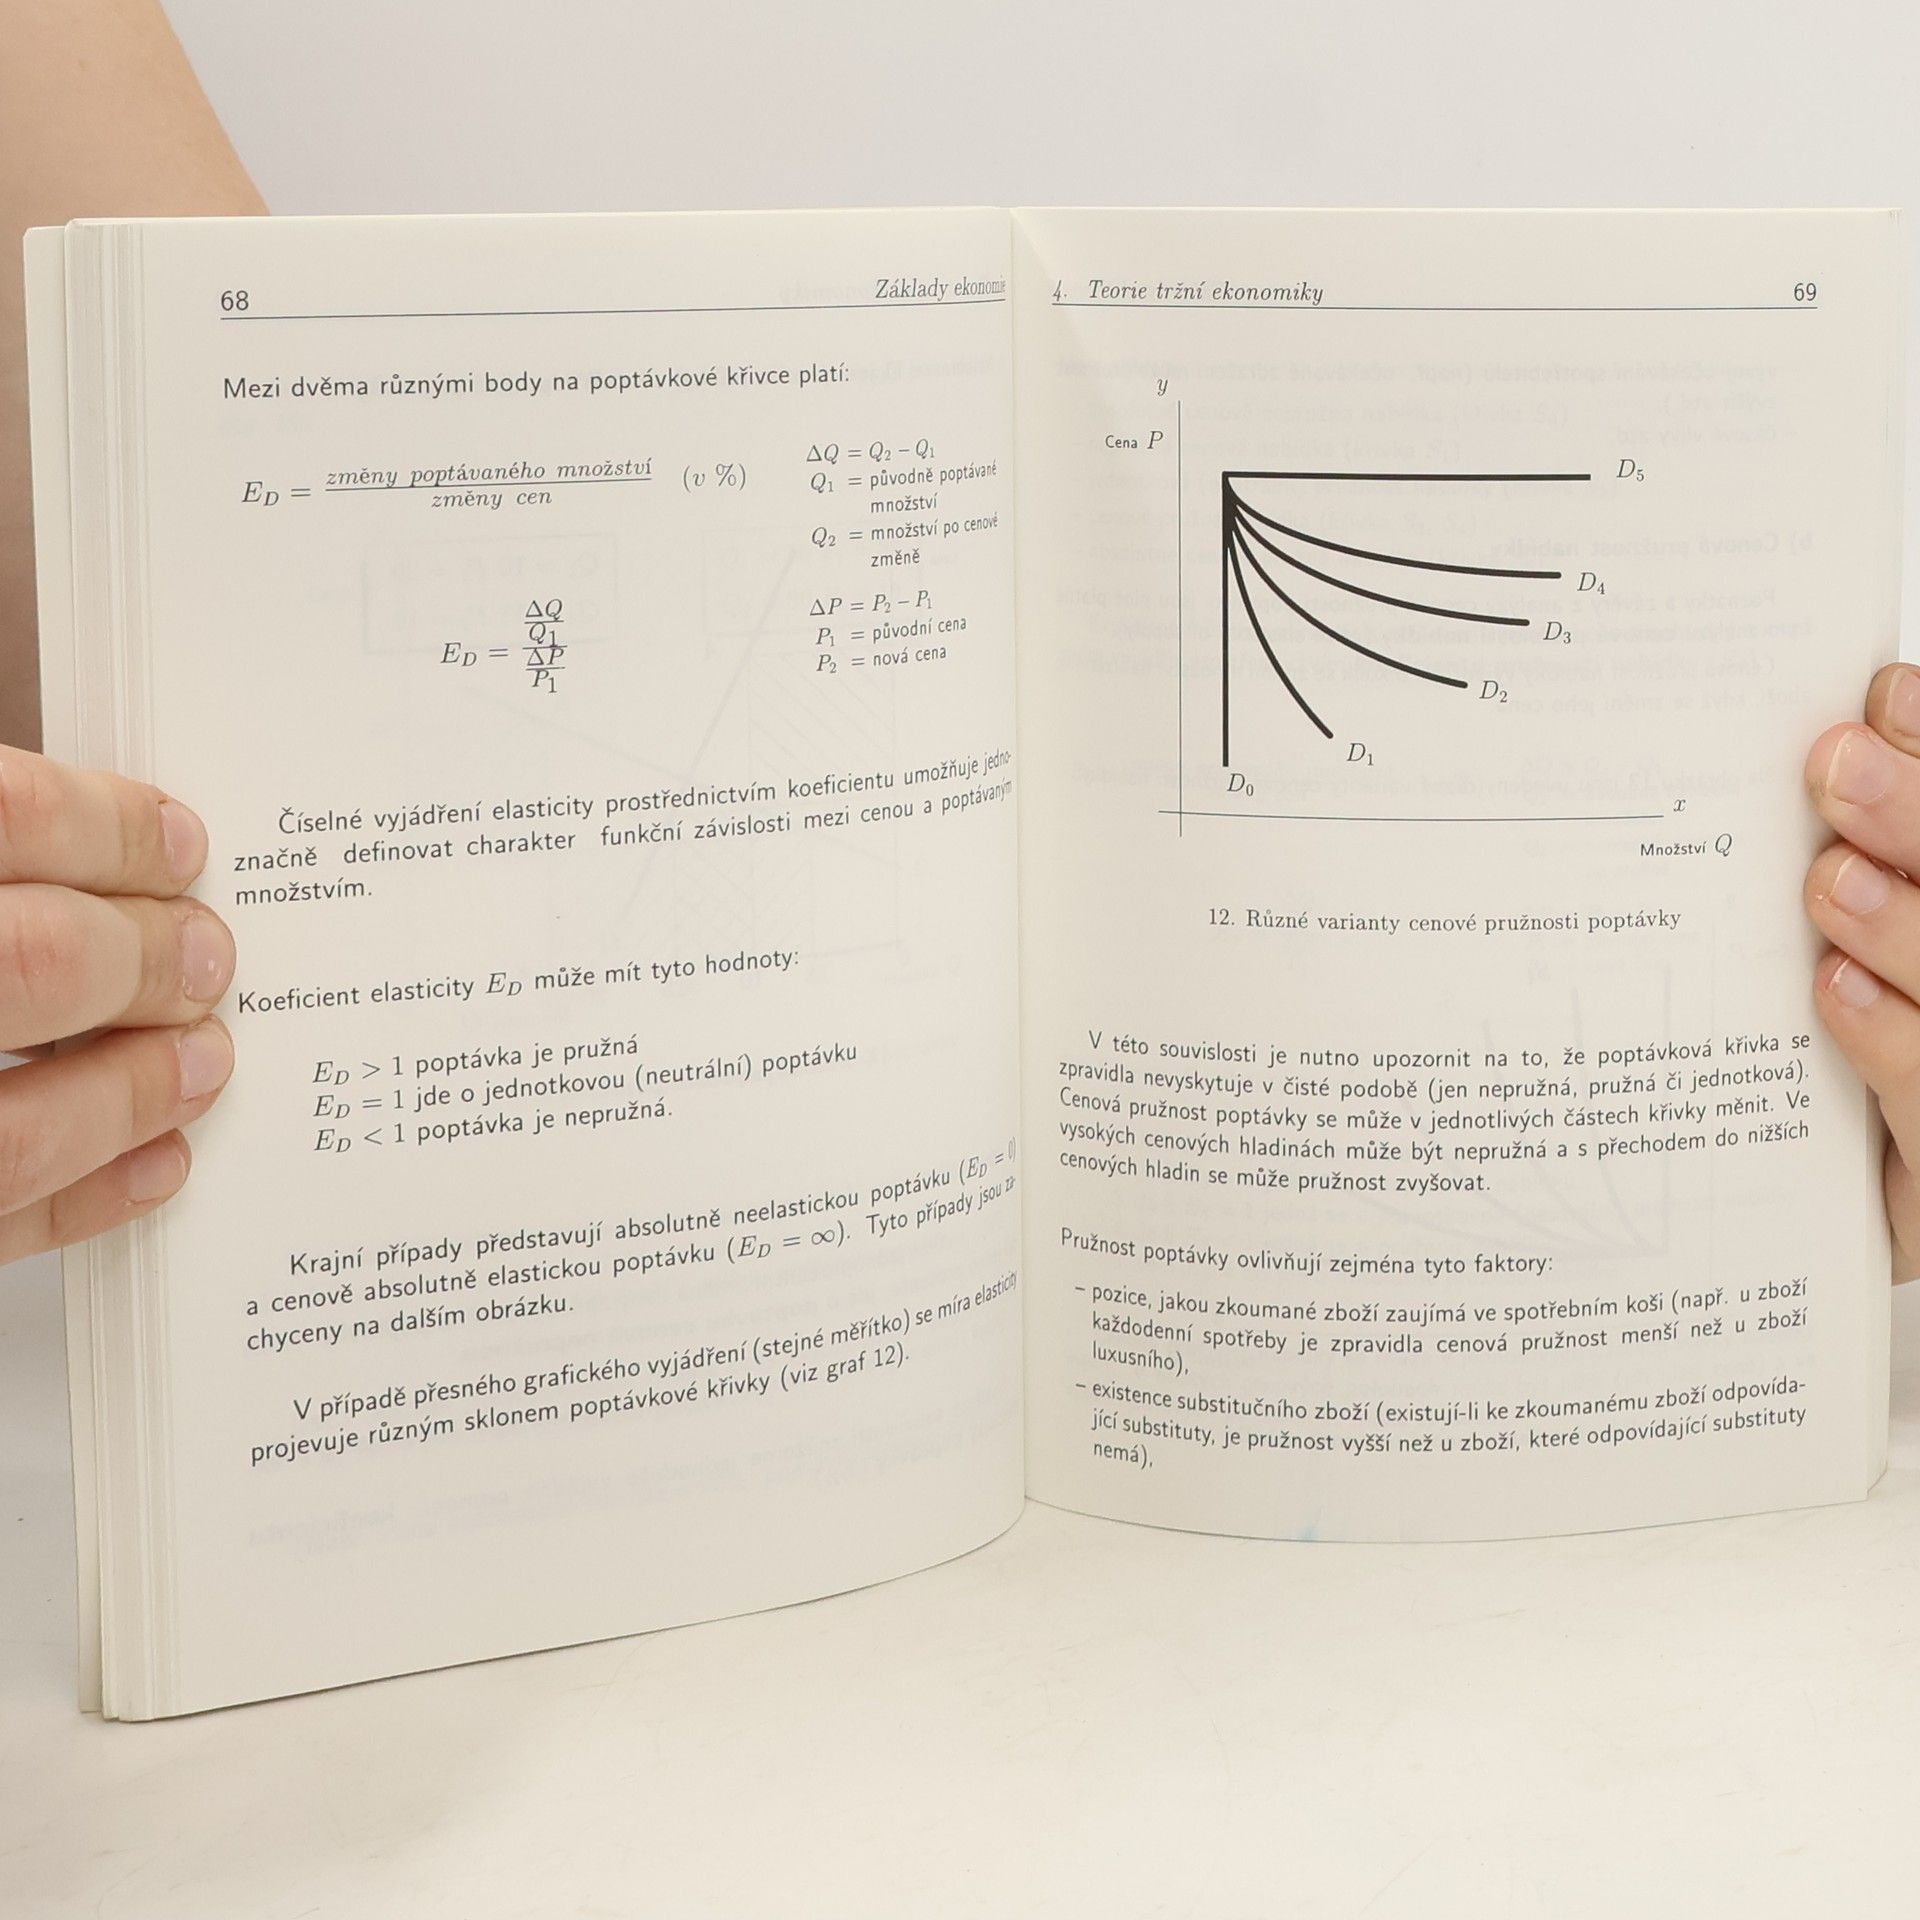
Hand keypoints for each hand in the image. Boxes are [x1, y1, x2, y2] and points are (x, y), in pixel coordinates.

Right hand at [0, 745, 232, 1261]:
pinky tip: (159, 1163)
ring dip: (127, 1095)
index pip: (6, 817)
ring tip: (202, 1065)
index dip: (108, 829)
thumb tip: (115, 850)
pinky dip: (81, 1200)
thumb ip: (4, 848)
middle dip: (139, 961)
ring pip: (10, 1130)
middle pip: (28, 964)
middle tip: (208, 961)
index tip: (183, 845)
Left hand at [1805, 663, 1919, 1281]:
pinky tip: (1835, 992)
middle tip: (1835, 761)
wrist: (1892, 1196)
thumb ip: (1860, 869)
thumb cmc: (1861, 1064)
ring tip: (1829, 879)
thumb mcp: (1853, 966)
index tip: (1885, 687)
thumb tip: (1825, 757)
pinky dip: (1888, 1040)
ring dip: (1907, 924)